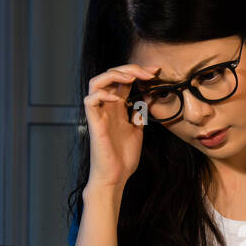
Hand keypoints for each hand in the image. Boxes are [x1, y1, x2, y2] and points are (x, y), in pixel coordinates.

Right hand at [82, 62, 159, 189]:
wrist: (116, 176)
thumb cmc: (123, 157)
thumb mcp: (137, 131)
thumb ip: (139, 114)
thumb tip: (148, 98)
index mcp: (117, 107)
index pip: (124, 80)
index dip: (139, 72)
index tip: (156, 72)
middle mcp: (107, 107)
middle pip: (111, 75)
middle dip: (131, 68)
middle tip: (149, 72)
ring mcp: (99, 113)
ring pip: (96, 81)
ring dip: (114, 74)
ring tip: (131, 77)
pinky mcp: (94, 123)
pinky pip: (90, 100)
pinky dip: (102, 94)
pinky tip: (117, 97)